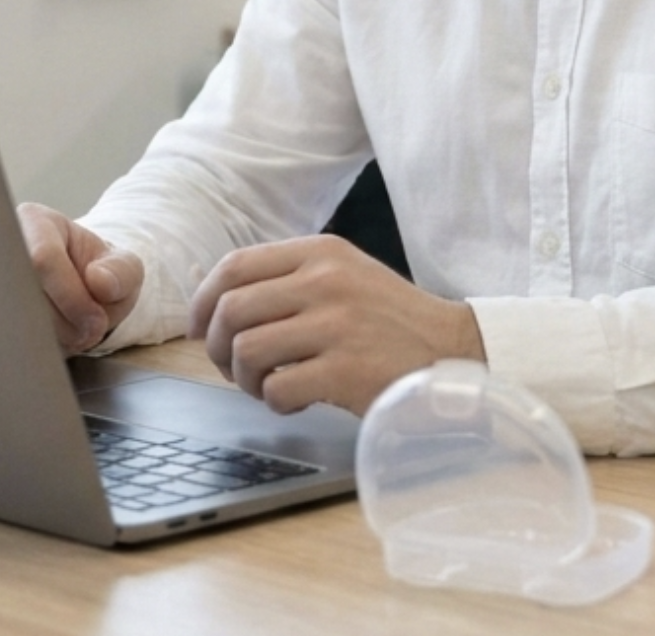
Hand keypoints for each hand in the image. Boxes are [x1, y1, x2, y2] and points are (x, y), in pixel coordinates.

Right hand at [18, 202, 142, 353]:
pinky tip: (56, 341)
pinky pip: (7, 340)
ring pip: (14, 322)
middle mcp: (3, 249)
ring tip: (76, 331)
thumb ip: (122, 271)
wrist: (82, 292)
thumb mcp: (124, 266)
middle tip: (90, 330)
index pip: (42, 259)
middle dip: (65, 323)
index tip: (97, 319)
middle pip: (23, 295)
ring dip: (54, 340)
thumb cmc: (99, 273)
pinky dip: (39, 350)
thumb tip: (99, 281)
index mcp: (35, 222)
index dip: (72, 296)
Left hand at [188, 235, 484, 415]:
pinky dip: (276, 401)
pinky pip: (277, 388)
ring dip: (245, 378)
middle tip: (234, 368)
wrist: (454, 352)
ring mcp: (336, 325)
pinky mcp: (345, 370)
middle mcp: (326, 281)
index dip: (203, 301)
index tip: (200, 329)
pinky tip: (298, 400)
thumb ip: (291, 278)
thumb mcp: (346, 276)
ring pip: (247, 350)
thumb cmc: (391, 321)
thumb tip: (217, 303)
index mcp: (321, 253)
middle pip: (231, 310)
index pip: (235, 266)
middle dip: (219, 347)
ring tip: (269, 386)